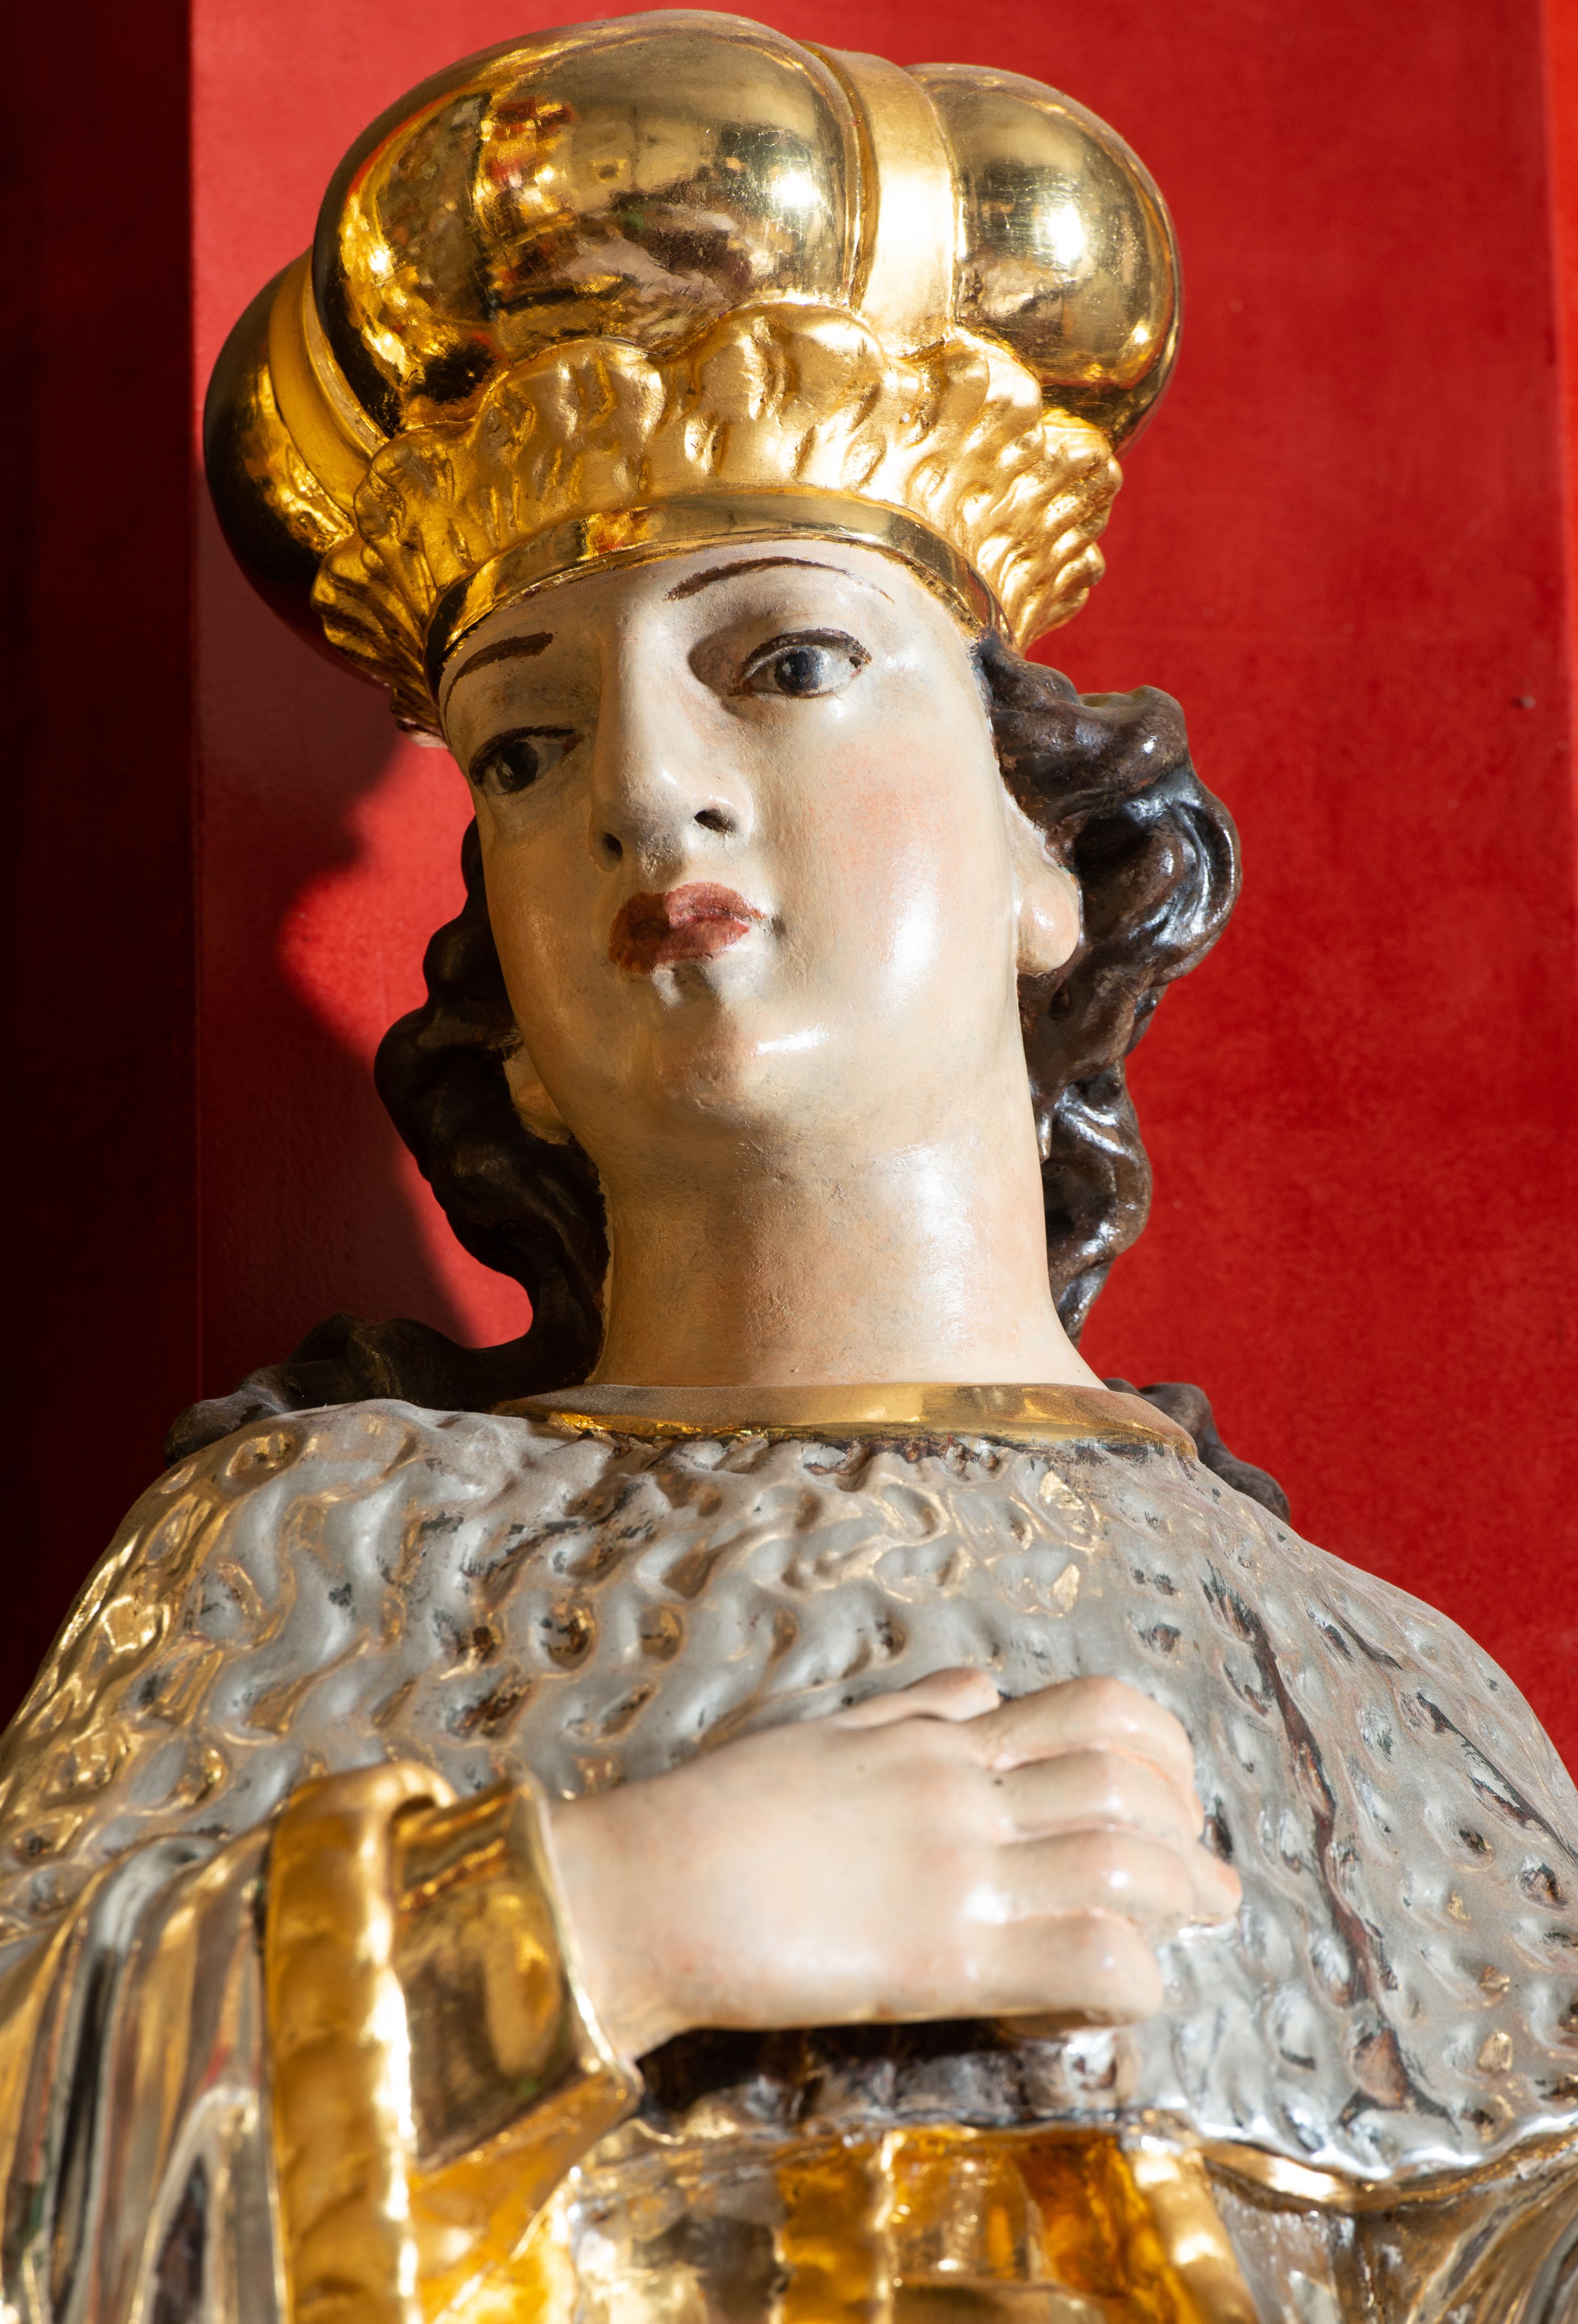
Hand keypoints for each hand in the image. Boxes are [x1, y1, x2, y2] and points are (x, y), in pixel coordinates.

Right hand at [546, 1669, 1238, 2058]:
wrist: (654, 1880)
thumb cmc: (722, 1809)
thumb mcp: (827, 1731)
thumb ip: (912, 1711)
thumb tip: (982, 1690)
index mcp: (942, 1738)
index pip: (1096, 1715)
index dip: (1163, 1752)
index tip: (1174, 1796)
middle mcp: (966, 1791)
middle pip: (1132, 1785)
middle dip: (1193, 1833)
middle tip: (1210, 1880)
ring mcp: (958, 1870)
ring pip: (1126, 1862)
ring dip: (1182, 1897)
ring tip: (1195, 1931)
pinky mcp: (941, 1955)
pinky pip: (1081, 1955)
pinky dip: (1130, 1975)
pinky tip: (1129, 1992)